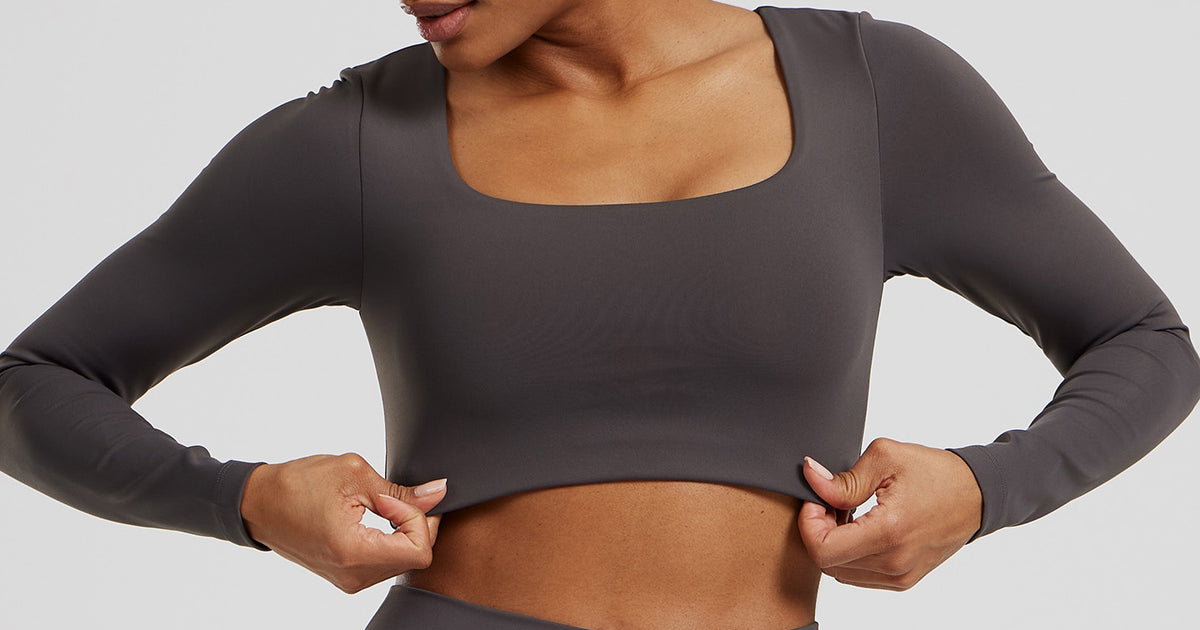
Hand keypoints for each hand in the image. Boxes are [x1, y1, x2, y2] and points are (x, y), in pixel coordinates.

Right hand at [240, 452, 446, 593]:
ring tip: (378, 506)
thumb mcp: (354, 475)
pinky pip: (384, 563)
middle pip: (414, 559)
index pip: (419, 550)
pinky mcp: (345, 578)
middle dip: (415, 524)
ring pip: (401, 562)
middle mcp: (352, 576)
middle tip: (392, 497)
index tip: (395, 497)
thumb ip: (400, 491)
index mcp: (354, 553)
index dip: (419, 518)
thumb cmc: (297, 485)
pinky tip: (374, 519)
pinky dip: (389, 540)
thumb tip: (437, 493)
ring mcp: (348, 581)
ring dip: (402, 532)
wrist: (258, 503)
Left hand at [797, 437, 981, 590]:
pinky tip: (861, 527)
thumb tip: (811, 479)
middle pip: (828, 563)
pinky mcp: (904, 580)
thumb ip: (844, 478)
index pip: (822, 551)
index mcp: (889, 533)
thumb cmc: (936, 473)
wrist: (977, 494)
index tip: (816, 500)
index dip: (808, 524)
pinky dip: (851, 553)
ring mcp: (900, 576)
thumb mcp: (886, 458)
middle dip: (818, 531)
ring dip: (834, 544)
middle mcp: (895, 563)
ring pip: (841, 571)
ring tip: (847, 513)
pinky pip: (859, 575)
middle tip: (831, 503)